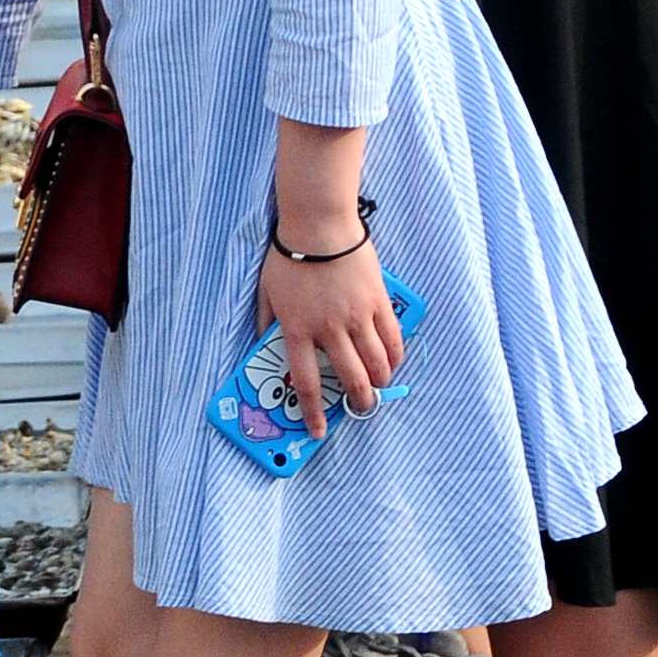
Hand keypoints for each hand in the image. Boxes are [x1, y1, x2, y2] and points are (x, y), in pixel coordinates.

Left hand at [258, 235, 401, 439]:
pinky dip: (396, 356)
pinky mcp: (377, 301)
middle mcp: (329, 329)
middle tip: (362, 408)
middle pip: (350, 378)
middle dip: (359, 401)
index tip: (317, 432)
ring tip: (380, 387)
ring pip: (376, 363)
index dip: (312, 413)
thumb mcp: (266, 291)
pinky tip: (394, 363)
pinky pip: (393, 337)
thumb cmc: (289, 256)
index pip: (306, 384)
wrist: (318, 225)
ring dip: (380, 382)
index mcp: (298, 330)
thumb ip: (265, 321)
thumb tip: (261, 344)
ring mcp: (357, 316)